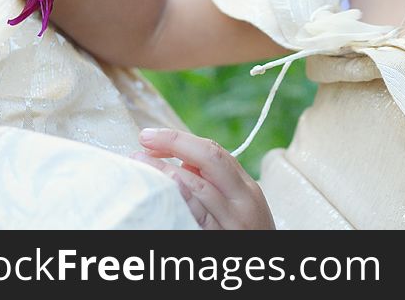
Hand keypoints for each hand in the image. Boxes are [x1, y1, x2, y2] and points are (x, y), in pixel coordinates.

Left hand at [131, 128, 274, 229]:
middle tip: (144, 138)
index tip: (151, 137)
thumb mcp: (240, 206)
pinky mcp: (221, 240)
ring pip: (200, 187)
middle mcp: (243, 199)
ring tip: (140, 163)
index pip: (214, 152)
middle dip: (174, 143)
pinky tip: (166, 188)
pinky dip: (183, 199)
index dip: (180, 140)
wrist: (264, 267)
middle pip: (210, 159)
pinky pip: (199, 217)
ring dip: (166, 170)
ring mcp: (233, 221)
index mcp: (246, 187)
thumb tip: (180, 163)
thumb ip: (217, 184)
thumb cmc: (248, 234)